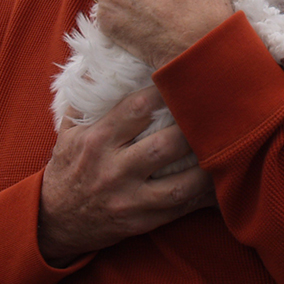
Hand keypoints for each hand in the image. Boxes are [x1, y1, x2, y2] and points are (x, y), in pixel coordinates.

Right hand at [39, 86, 215, 266]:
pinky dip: (203, 198)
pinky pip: (178, 210)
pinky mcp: (140, 222)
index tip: (188, 76)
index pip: (135, 109)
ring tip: (229, 149)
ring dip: (206, 168)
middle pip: (163, 146)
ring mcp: (128, 199)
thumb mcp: (68, 131)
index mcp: (97, 140)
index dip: (164, 91)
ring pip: (177, 185)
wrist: (54, 221)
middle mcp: (113, 169)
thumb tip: (101, 61)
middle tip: (221, 111)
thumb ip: (86, 99)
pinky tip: (223, 184)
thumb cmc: (67, 167)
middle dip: (193, 129)